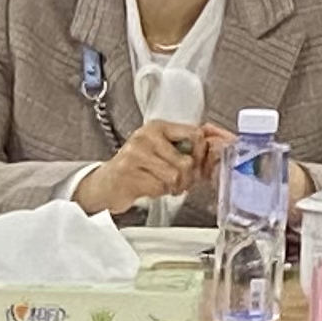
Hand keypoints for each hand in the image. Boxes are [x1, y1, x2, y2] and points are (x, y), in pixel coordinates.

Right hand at [74, 120, 213, 216]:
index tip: (196, 165)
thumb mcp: (161, 151)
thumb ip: (185, 149)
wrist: (106, 184)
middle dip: (187, 178)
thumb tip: (215, 149)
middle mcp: (146, 136)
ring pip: (174, 176)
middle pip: (186, 161)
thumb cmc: (137, 168)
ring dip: (173, 187)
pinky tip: (150, 188)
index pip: (195, 135)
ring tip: (165, 185)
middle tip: (180, 182)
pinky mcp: (127, 172)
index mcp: (158, 127)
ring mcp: (135, 154)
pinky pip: (159, 187)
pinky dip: (159, 193)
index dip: (201, 155)